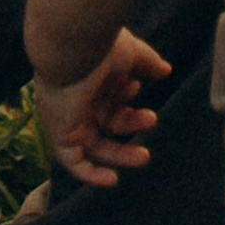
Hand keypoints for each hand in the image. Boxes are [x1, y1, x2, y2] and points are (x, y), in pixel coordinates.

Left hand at [35, 28, 169, 190]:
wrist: (70, 47)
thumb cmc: (98, 45)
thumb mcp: (129, 53)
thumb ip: (147, 62)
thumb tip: (166, 70)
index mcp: (89, 75)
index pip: (110, 94)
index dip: (126, 94)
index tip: (136, 85)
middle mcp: (75, 97)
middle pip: (105, 120)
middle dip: (130, 124)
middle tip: (152, 121)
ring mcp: (66, 116)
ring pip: (94, 145)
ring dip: (120, 154)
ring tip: (145, 156)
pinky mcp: (58, 132)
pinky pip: (73, 161)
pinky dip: (91, 174)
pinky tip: (113, 179)